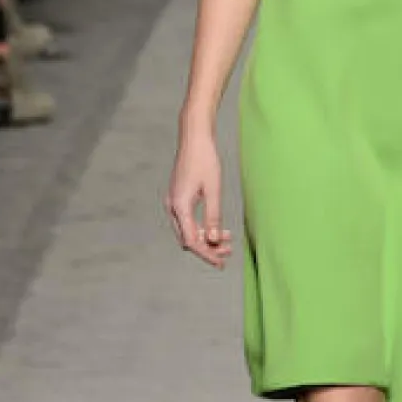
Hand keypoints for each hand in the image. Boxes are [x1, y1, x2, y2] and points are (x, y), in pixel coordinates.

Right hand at [166, 128, 232, 267]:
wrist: (194, 138)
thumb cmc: (205, 159)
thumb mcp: (214, 189)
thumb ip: (213, 216)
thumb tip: (213, 240)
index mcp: (180, 206)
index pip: (192, 241)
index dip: (207, 254)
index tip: (221, 263)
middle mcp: (173, 207)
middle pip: (188, 239)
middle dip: (208, 248)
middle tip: (228, 252)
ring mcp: (173, 202)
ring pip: (188, 231)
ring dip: (206, 238)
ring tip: (227, 240)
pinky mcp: (178, 198)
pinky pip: (187, 221)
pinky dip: (201, 227)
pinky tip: (217, 228)